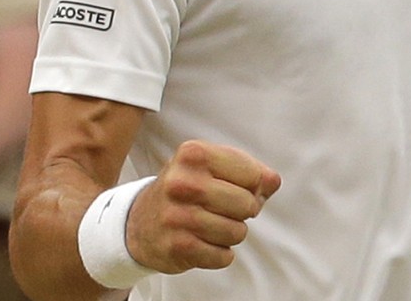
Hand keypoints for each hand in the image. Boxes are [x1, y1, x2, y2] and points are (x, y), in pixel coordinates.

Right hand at [125, 139, 279, 274]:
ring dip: (230, 234)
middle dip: (242, 212)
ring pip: (238, 233)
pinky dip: (218, 254)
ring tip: (209, 225)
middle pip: (248, 205)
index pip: (254, 174)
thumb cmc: (182, 192)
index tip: (233, 187)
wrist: (138, 223)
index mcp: (193, 154)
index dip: (252, 185)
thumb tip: (272, 181)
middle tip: (222, 209)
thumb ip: (246, 169)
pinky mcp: (178, 246)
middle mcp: (183, 182)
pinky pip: (224, 257)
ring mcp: (178, 215)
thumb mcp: (208, 167)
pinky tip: (201, 242)